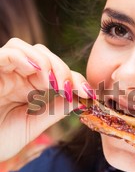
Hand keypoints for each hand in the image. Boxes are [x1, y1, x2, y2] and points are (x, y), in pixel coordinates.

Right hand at [0, 38, 91, 159]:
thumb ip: (55, 109)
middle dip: (62, 69)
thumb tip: (82, 98)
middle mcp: (14, 75)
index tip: (89, 94)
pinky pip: (6, 53)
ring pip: (24, 48)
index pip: (54, 71)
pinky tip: (36, 73)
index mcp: (26, 86)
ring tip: (53, 84)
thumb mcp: (33, 124)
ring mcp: (1, 71)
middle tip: (72, 89)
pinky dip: (23, 58)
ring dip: (45, 62)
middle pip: (42, 55)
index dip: (74, 79)